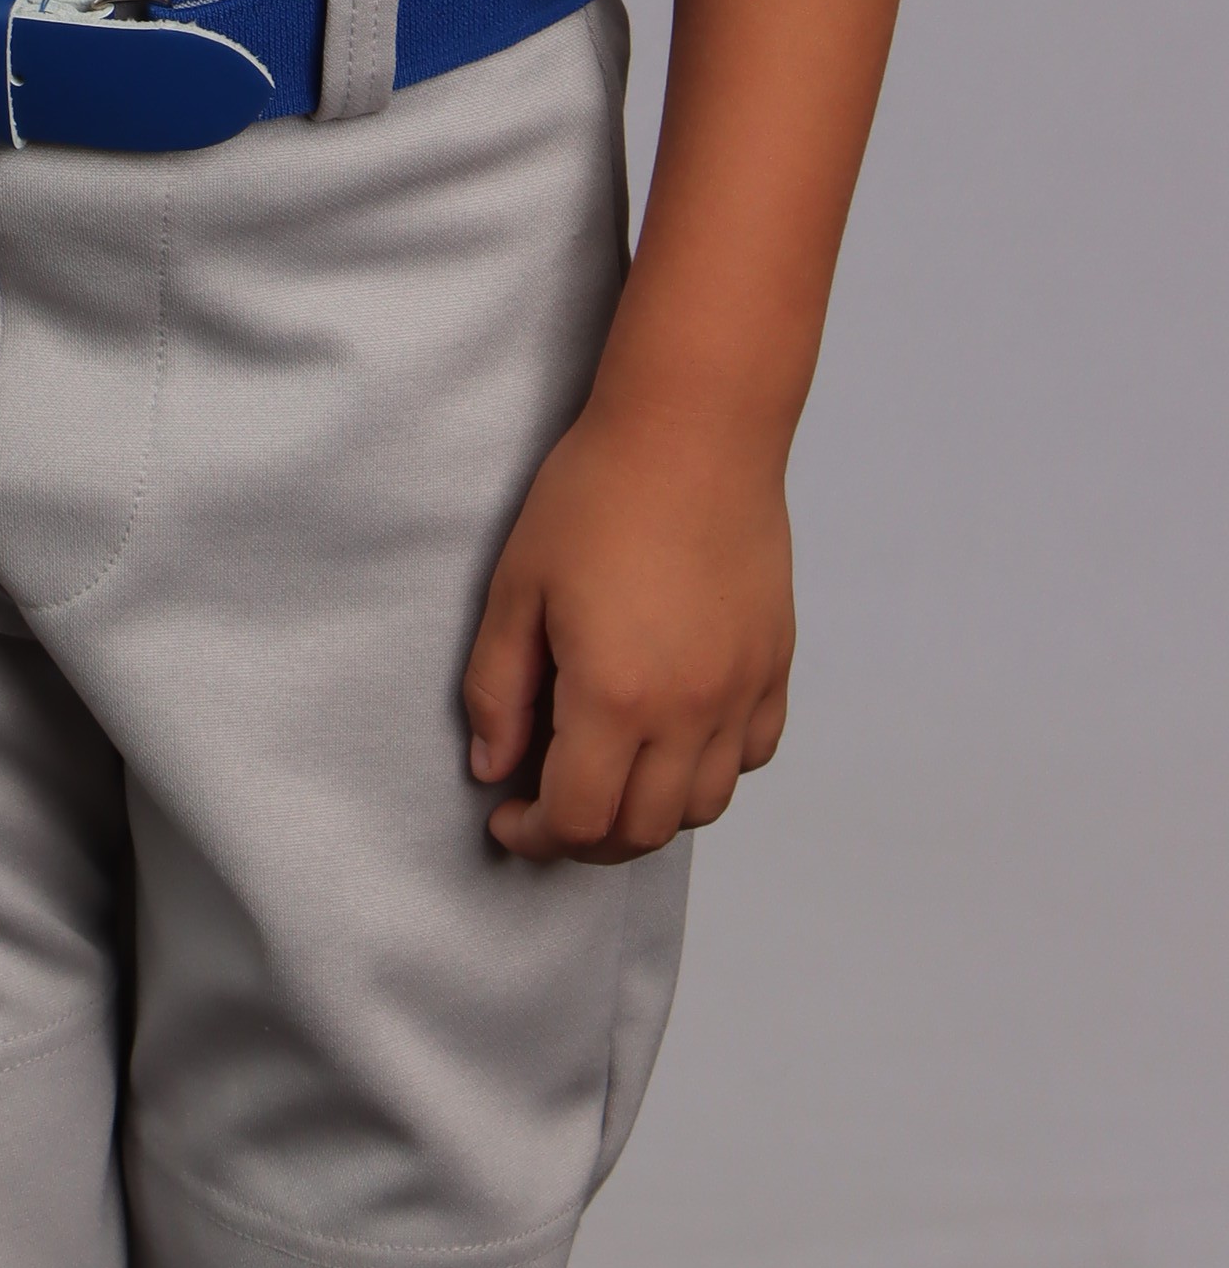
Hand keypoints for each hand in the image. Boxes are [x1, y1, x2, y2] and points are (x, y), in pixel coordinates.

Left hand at [463, 398, 794, 862]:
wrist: (693, 430)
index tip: (506, 819)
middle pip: (642, 830)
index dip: (534, 835)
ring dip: (649, 813)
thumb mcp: (517, 587)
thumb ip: (498, 689)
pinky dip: (709, 768)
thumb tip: (493, 767)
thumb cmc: (597, 494)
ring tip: (607, 773)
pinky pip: (750, 754)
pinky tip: (672, 735)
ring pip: (702, 806)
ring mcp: (741, 692)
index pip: (578, 819)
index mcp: (616, 696)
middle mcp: (689, 711)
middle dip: (585, 837)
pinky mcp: (774, 666)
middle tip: (547, 805)